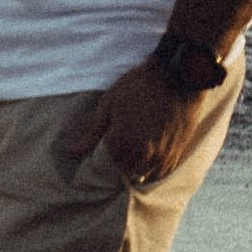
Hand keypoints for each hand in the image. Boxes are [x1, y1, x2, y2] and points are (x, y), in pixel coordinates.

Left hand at [86, 61, 208, 188]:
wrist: (177, 77)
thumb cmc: (138, 86)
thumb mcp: (109, 104)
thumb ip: (93, 134)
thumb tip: (73, 152)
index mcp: (120, 141)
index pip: (106, 163)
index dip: (105, 154)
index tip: (107, 144)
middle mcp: (140, 153)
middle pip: (124, 171)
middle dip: (119, 162)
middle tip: (122, 146)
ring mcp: (160, 156)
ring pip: (142, 175)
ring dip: (136, 167)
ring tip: (136, 150)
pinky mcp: (176, 154)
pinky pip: (159, 173)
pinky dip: (152, 168)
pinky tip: (150, 156)